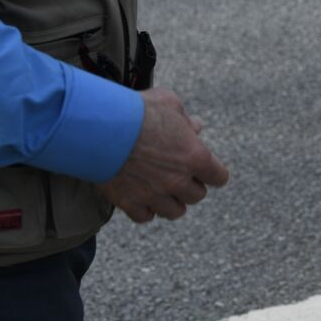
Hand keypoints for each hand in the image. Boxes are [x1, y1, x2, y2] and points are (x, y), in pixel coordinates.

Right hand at [100, 88, 228, 222]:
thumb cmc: (138, 111)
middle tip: (180, 175)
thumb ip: (185, 119)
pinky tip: (142, 197)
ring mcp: (154, 195)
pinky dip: (146, 209)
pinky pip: (146, 217)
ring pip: (174, 212)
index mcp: (195, 157)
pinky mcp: (129, 203)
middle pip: (197, 196)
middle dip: (191, 185)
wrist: (101, 128)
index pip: (219, 177)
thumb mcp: (169, 103)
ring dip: (172, 201)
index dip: (214, 173)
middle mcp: (178, 181)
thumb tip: (195, 126)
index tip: (208, 170)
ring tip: (163, 189)